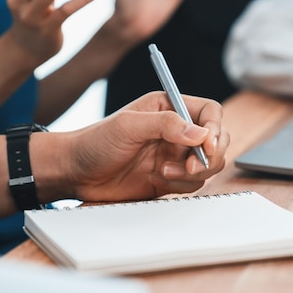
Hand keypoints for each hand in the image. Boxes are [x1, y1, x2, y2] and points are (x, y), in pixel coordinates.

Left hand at [61, 92, 227, 201]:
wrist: (76, 172)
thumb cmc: (95, 141)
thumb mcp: (128, 126)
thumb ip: (166, 124)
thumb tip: (201, 133)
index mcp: (169, 107)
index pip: (209, 112)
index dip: (215, 128)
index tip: (206, 146)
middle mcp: (176, 130)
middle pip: (216, 139)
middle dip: (209, 156)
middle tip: (190, 166)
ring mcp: (174, 154)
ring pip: (208, 165)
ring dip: (191, 173)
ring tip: (162, 172)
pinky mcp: (169, 177)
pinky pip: (192, 183)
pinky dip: (180, 185)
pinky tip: (155, 180)